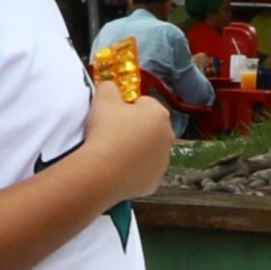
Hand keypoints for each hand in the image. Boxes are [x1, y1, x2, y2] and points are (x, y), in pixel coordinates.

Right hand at [75, 82, 182, 203]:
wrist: (102, 170)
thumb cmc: (106, 131)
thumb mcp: (103, 97)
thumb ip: (110, 87)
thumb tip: (110, 87)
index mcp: (159, 113)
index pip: (144, 104)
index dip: (126, 108)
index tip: (114, 115)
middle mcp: (168, 137)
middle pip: (149, 128)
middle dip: (134, 129)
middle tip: (112, 134)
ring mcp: (163, 162)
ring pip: (148, 151)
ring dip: (135, 150)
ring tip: (113, 153)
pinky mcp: (154, 182)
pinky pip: (143, 172)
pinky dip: (133, 170)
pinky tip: (117, 169)